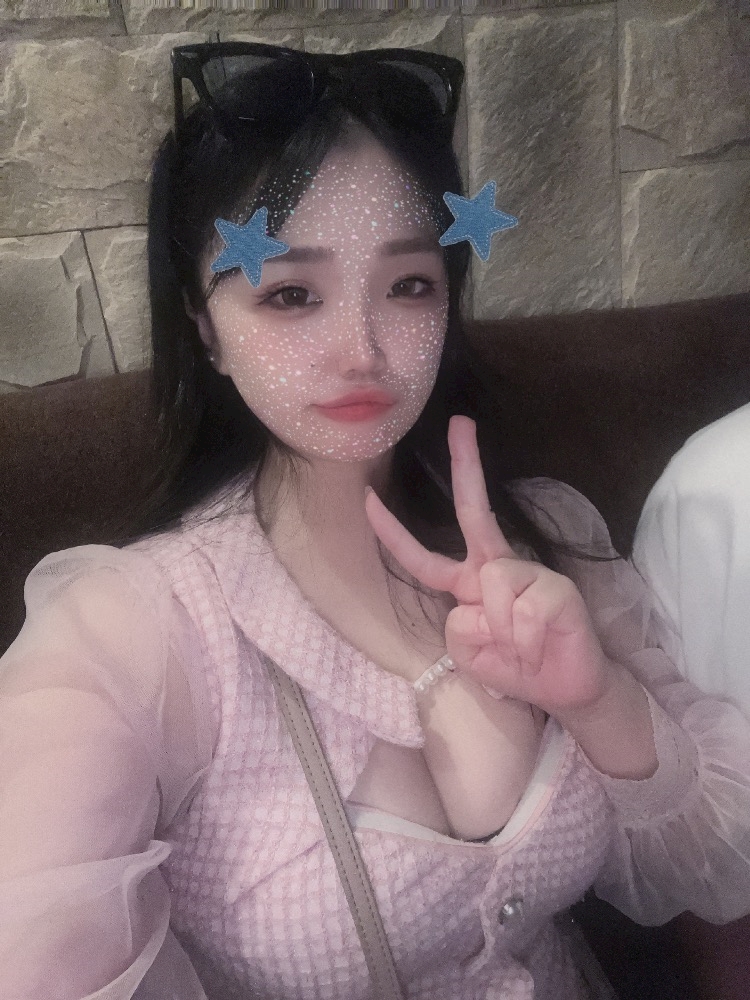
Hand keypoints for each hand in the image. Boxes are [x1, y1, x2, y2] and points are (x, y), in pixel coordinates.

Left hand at [365, 415, 616, 718]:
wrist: (567, 689)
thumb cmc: (515, 667)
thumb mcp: (469, 653)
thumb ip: (460, 627)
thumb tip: (484, 601)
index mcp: (468, 582)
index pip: (423, 556)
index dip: (392, 532)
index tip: (368, 497)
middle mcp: (496, 568)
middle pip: (473, 512)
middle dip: (466, 465)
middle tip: (460, 422)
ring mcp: (528, 573)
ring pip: (491, 588)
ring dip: (501, 633)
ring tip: (521, 650)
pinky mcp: (556, 588)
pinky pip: (520, 615)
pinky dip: (523, 644)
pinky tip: (539, 649)